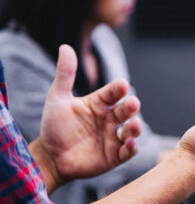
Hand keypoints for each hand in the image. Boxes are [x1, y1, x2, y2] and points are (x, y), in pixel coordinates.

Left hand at [30, 45, 141, 191]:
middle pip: (126, 110)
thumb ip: (65, 74)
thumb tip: (65, 47)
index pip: (113, 93)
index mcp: (99, 103)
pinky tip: (130, 144)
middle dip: (131, 107)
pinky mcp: (115, 156)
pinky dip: (132, 148)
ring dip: (136, 128)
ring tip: (135, 125)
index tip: (122, 85)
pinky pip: (128, 151)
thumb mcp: (57, 98)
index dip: (118, 89)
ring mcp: (114, 137)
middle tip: (133, 103)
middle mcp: (110, 119)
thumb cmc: (54, 126)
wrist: (50, 157)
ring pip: (131, 130)